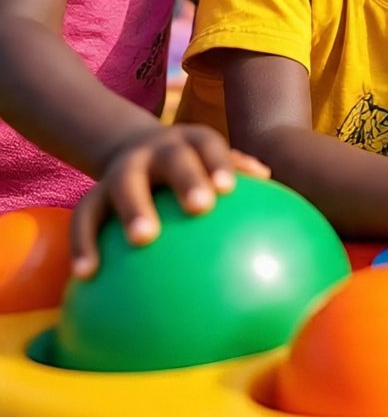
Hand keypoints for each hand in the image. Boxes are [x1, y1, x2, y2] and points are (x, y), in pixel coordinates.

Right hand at [69, 125, 268, 276]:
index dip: (221, 163)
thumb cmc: (189, 165)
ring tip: (144, 239)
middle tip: (201, 207)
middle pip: (172, 159)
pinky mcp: (92, 194)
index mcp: (190, 142)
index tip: (229, 188)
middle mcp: (155, 151)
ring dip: (133, 209)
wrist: (129, 146)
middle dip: (187, 179)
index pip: (209, 145)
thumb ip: (237, 172)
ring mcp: (121, 170)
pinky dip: (83, 245)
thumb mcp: (209, 159)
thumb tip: (274, 186)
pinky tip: (88, 274)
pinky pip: (84, 219)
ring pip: (123, 186)